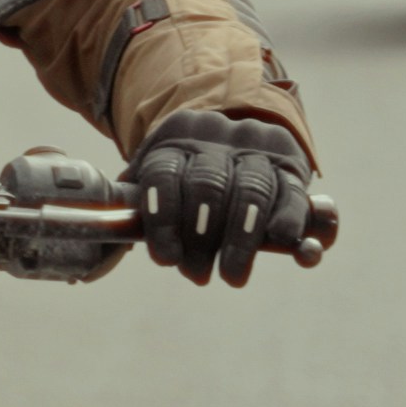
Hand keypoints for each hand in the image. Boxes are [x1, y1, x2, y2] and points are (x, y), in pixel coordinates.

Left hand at [125, 110, 318, 286]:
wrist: (241, 130)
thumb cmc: (190, 167)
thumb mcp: (160, 171)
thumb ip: (137, 198)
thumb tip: (110, 233)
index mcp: (175, 141)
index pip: (163, 175)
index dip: (162, 220)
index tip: (166, 259)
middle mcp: (217, 140)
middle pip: (208, 187)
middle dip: (201, 238)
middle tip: (197, 275)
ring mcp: (257, 150)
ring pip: (252, 191)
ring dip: (242, 241)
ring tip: (232, 276)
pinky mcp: (292, 165)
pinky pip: (295, 194)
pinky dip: (291, 221)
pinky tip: (290, 248)